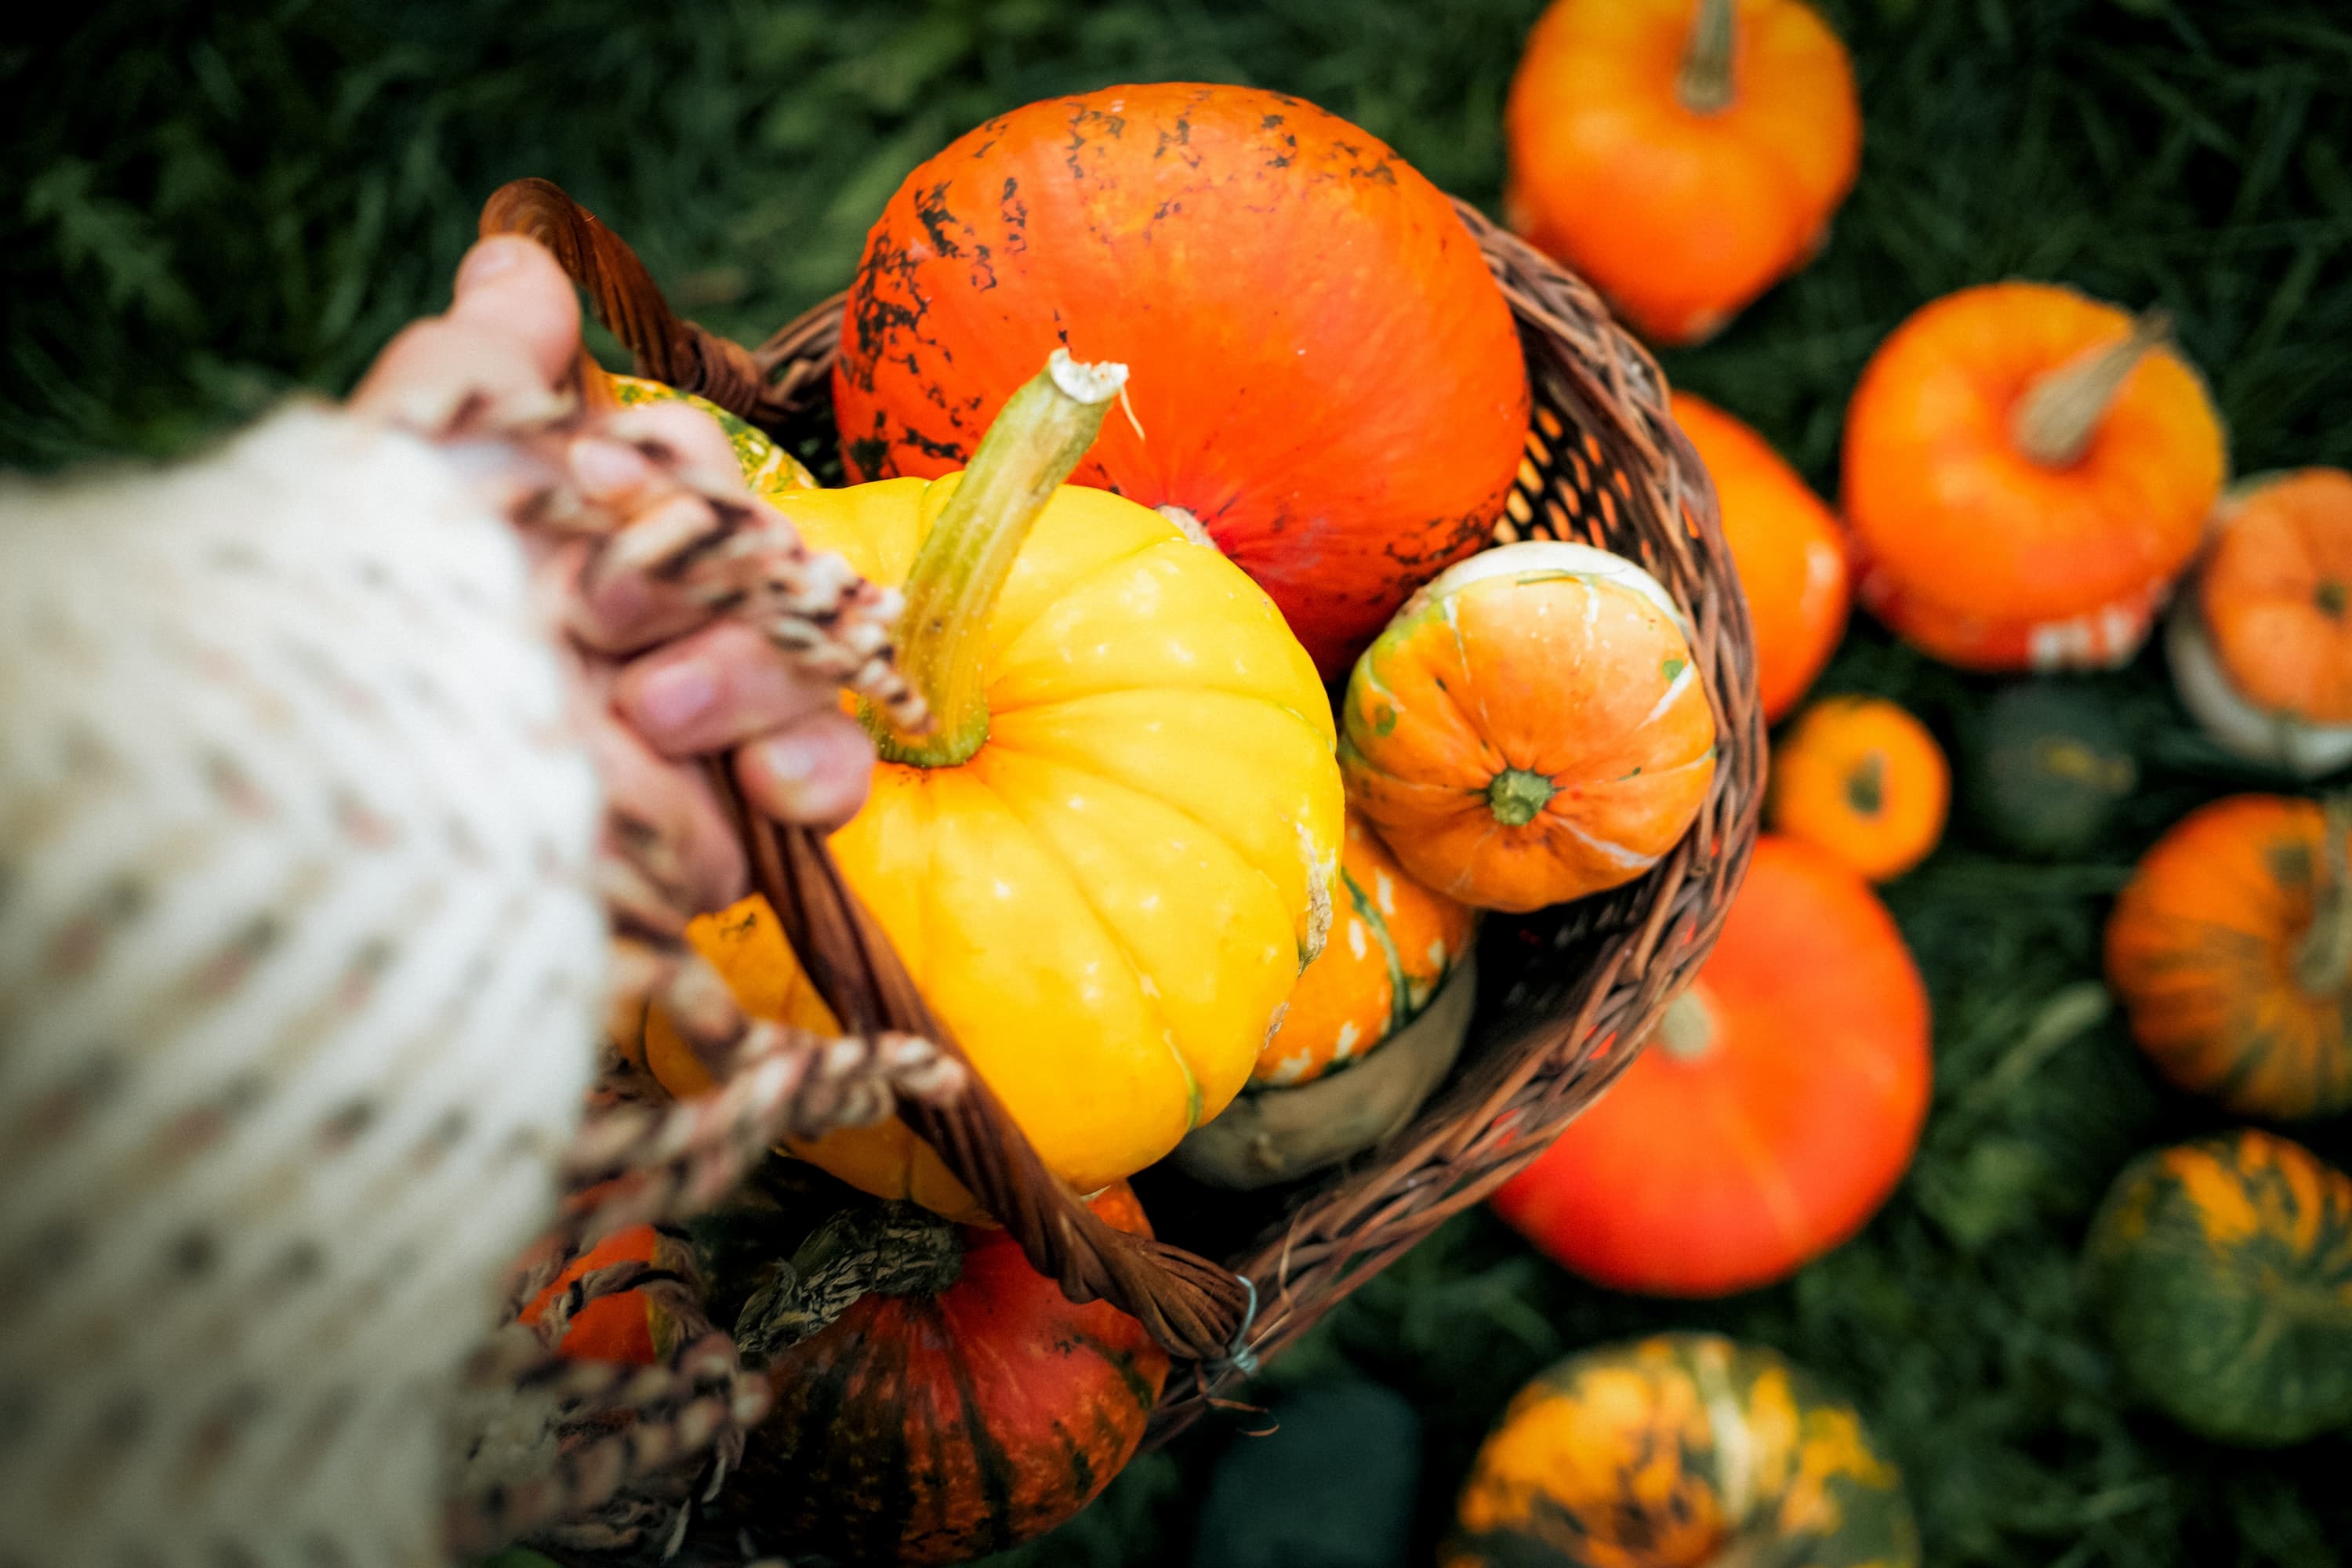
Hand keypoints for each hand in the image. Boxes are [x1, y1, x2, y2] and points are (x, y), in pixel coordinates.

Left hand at [351, 235, 879, 916]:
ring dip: (749, 675)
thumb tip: (517, 254)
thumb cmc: (389, 631)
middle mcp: (645, 623)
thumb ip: (484, 365)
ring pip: (812, 653)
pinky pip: (828, 768)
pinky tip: (769, 787)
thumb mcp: (418, 472)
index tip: (604, 484)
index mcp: (578, 537)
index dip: (670, 470)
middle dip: (704, 576)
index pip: (690, 464)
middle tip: (600, 616)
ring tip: (648, 717)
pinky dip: (813, 767)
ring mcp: (698, 722)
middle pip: (769, 553)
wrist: (383, 822)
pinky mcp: (730, 817)